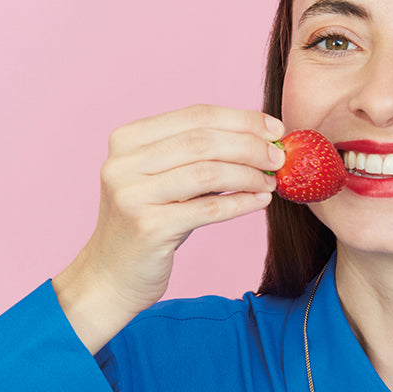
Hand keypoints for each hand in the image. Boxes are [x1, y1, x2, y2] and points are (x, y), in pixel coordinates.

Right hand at [52, 104, 283, 352]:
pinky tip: (261, 201)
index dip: (241, 119)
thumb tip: (262, 139)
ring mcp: (133, 195)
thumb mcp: (166, 180)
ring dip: (248, 174)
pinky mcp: (149, 227)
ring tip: (271, 180)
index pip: (195, 116)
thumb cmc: (150, 222)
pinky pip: (209, 209)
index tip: (275, 128)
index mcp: (127, 140)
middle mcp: (124, 163)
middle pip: (202, 141)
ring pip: (207, 173)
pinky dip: (240, 202)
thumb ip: (200, 156)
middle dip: (249, 146)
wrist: (112, 275)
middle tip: (279, 156)